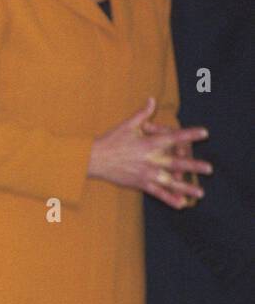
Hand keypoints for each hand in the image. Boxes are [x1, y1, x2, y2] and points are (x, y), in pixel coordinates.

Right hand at [88, 97, 211, 208]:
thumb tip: (152, 99)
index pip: (173, 137)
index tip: (204, 133)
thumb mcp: (127, 125)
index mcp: (149, 143)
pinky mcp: (139, 183)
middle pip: (176, 163)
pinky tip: (181, 204)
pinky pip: (157, 193)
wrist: (93, 159)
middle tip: (209, 168)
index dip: (190, 134)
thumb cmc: (111, 140)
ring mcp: (146, 173)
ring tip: (201, 193)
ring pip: (170, 182)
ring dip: (187, 187)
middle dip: (193, 165)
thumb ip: (142, 114)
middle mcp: (150, 159)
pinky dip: (169, 199)